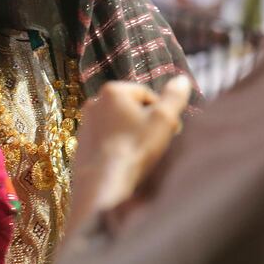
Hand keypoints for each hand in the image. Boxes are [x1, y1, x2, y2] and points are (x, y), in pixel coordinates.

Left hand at [71, 75, 190, 219]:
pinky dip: (119, 147)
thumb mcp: (163, 120)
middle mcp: (94, 102)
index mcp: (112, 90)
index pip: (147, 94)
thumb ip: (174, 97)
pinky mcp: (82, 144)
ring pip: (119, 125)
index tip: (170, 130)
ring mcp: (85, 124)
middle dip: (147, 123)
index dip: (163, 112)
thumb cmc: (135, 148)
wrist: (103, 183)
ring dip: (133, 135)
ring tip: (143, 154)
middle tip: (158, 142)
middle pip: (132, 109)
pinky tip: (127, 161)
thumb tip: (182, 80)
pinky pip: (108, 140)